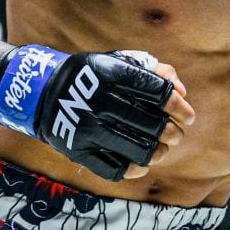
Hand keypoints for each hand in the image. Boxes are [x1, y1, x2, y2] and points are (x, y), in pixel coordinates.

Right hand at [0, 45, 194, 181]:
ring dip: (159, 152)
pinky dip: (136, 169)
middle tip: (176, 134)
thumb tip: (182, 92)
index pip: (159, 93)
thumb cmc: (93, 76)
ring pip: (139, 150)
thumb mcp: (119, 61)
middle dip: (172, 132)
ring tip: (162, 149)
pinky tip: (141, 162)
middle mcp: (99, 102)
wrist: (42, 94)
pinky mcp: (79, 152)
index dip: (179, 107)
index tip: (187, 117)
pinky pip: (116, 169)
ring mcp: (88, 129)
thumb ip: (154, 70)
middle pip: (153, 125)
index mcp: (112, 74)